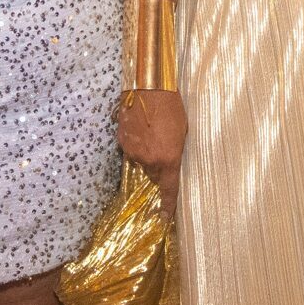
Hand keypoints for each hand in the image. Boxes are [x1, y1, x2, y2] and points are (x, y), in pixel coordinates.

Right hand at [116, 89, 186, 212]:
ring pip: (141, 160)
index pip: (169, 189)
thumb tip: (167, 161)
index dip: (167, 205)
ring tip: (151, 131)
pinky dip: (135, 143)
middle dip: (158, 164)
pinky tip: (140, 127)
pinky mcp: (122, 140)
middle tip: (162, 144)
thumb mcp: (182, 132)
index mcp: (168, 159)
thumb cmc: (172, 107)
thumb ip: (174, 152)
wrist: (150, 87)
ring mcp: (133, 151)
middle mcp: (149, 159)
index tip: (165, 217)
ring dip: (146, 152)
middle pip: (153, 173)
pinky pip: (130, 149)